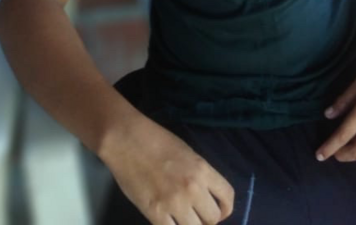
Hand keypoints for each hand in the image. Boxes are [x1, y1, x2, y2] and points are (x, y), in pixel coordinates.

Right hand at [101, 112, 234, 224]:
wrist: (128, 140)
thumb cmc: (157, 141)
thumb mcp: (188, 153)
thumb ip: (199, 175)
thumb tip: (205, 196)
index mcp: (202, 169)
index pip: (227, 196)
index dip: (226, 209)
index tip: (220, 212)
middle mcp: (193, 188)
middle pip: (213, 218)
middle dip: (208, 220)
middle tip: (198, 216)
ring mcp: (174, 203)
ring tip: (184, 220)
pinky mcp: (154, 214)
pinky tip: (170, 223)